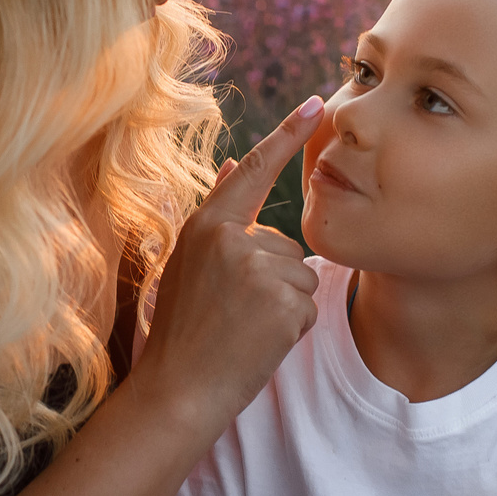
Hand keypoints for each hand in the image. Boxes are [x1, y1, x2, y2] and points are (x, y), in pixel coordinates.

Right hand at [134, 98, 326, 437]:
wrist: (178, 391)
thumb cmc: (180, 330)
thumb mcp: (186, 262)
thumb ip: (218, 213)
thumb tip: (237, 159)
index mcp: (205, 226)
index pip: (255, 170)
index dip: (288, 135)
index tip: (318, 104)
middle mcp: (231, 240)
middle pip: (287, 245)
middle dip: (273, 279)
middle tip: (233, 313)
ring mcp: (259, 271)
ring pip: (302, 277)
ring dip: (284, 305)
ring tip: (243, 328)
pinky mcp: (284, 303)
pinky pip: (308, 307)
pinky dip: (292, 328)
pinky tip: (258, 342)